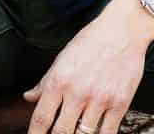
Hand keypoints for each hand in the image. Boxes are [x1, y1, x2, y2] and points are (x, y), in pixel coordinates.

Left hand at [22, 0, 153, 133]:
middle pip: (61, 132)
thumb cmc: (92, 41)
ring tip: (76, 131)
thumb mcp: (63, 57)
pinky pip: (107, 133)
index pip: (41, 118)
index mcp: (60, 80)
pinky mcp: (120, 103)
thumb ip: (45, 82)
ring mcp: (100, 99)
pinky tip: (96, 132)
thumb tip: (29, 97)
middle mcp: (78, 92)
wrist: (123, 30)